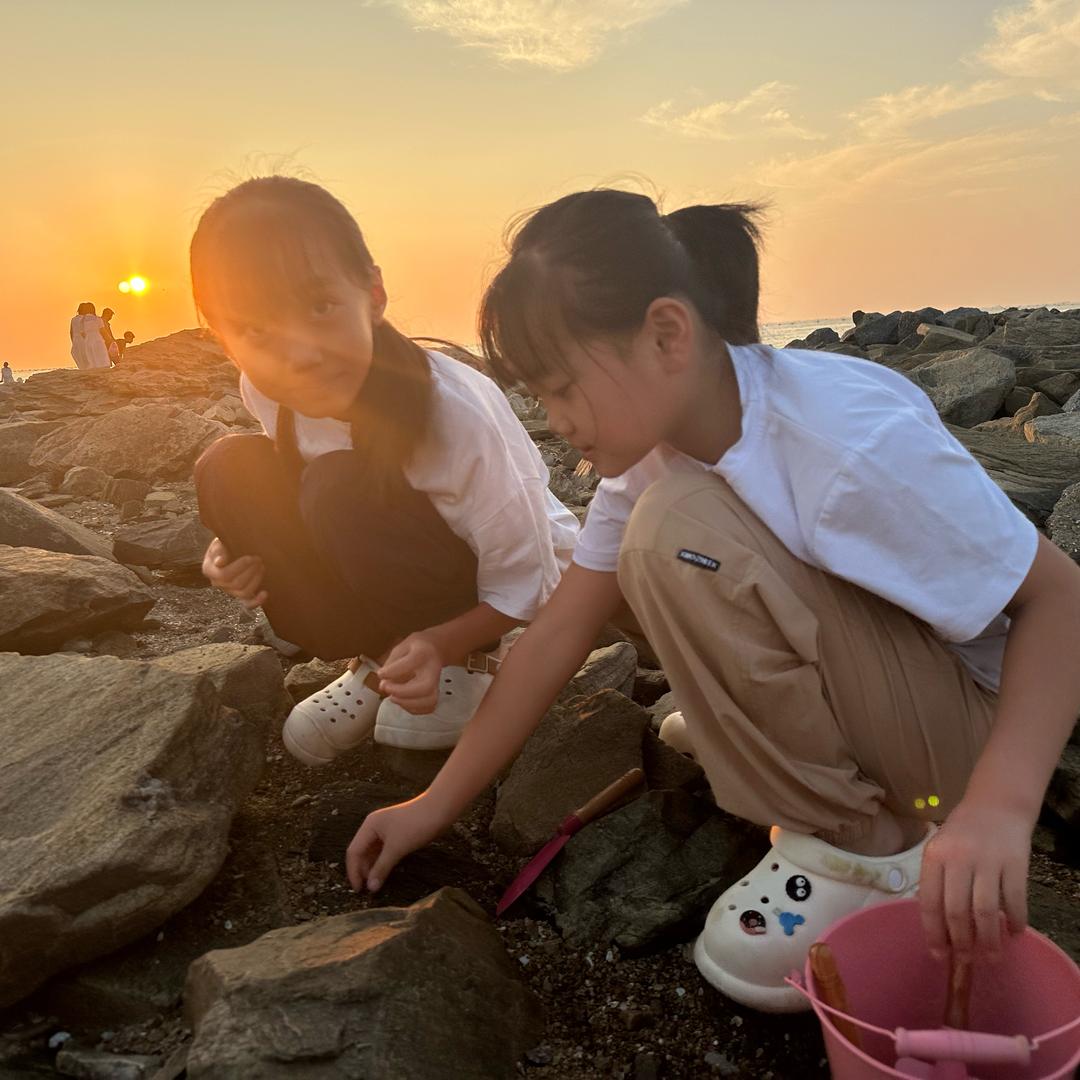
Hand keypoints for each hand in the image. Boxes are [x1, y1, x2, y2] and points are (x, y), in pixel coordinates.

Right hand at [201, 537, 267, 608]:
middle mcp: (217, 583)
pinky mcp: (240, 595)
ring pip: (243, 593)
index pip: (223, 575)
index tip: (250, 557)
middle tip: (259, 559)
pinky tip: (265, 593)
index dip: (239, 567)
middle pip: (235, 584)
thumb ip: (219, 549)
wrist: (232, 547)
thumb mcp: (220, 541)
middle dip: (250, 572)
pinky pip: (248, 604)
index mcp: (209, 570)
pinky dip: (257, 601)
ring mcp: (229, 591)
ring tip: (262, 567)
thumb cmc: (226, 542)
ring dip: (255, 580)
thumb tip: (220, 562)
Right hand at [346, 795, 447, 892]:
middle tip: (368, 890)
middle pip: (362, 852)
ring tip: (376, 884)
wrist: (439, 810)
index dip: (354, 872)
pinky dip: (383, 862)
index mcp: (369, 826)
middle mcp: (374, 827)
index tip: (359, 890)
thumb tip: (371, 888)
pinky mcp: (397, 834)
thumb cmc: (416, 825)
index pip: (354, 851)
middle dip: (363, 870)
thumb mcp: (397, 848)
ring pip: (373, 852)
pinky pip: (384, 851)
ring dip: (373, 867)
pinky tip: (385, 873)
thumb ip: (381, 868)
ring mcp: (385, 830)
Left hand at [378, 632, 443, 712]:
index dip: (392, 671)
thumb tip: (383, 684)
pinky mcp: (436, 693)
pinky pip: (428, 707)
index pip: (411, 662)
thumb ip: (391, 665)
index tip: (380, 673)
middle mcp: (433, 669)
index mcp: (423, 653)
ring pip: (429, 700)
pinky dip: (413, 708)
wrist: (436, 649)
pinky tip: (403, 701)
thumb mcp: (401, 648)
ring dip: (407, 703)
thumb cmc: (416, 649)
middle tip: (387, 688)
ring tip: (393, 697)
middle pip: (425, 686)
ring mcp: (436, 683)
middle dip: (402, 692)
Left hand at [919, 799, 1031, 961]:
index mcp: (934, 856)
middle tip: (966, 962)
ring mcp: (988, 862)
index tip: (938, 956)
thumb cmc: (962, 831)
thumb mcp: (939, 849)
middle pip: (957, 912)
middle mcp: (958, 859)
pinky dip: (1015, 922)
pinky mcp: (1015, 865)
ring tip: (990, 958)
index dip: (933, 933)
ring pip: (985, 912)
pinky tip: (1014, 933)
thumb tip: (937, 927)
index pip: (930, 903)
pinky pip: (1015, 901)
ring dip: (988, 941)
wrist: (996, 804)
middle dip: (961, 943)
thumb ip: (937, 881)